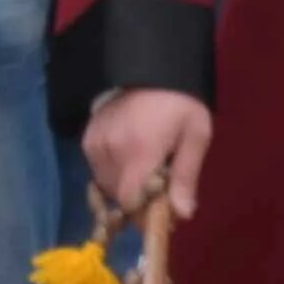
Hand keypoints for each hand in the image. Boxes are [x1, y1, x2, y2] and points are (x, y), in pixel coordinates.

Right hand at [84, 88, 213, 220]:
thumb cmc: (180, 105)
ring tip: (143, 168)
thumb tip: (182, 214)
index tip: (160, 209)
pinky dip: (111, 171)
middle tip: (157, 187)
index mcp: (141, 150)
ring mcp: (96, 142)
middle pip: (118, 195)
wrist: (152, 70)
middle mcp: (112, 149)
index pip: (130, 199)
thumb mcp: (195, 137)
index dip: (144, 211)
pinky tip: (128, 157)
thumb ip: (186, 176)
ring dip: (124, 185)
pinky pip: (96, 168)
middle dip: (137, 199)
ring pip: (105, 184)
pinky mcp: (87, 137)